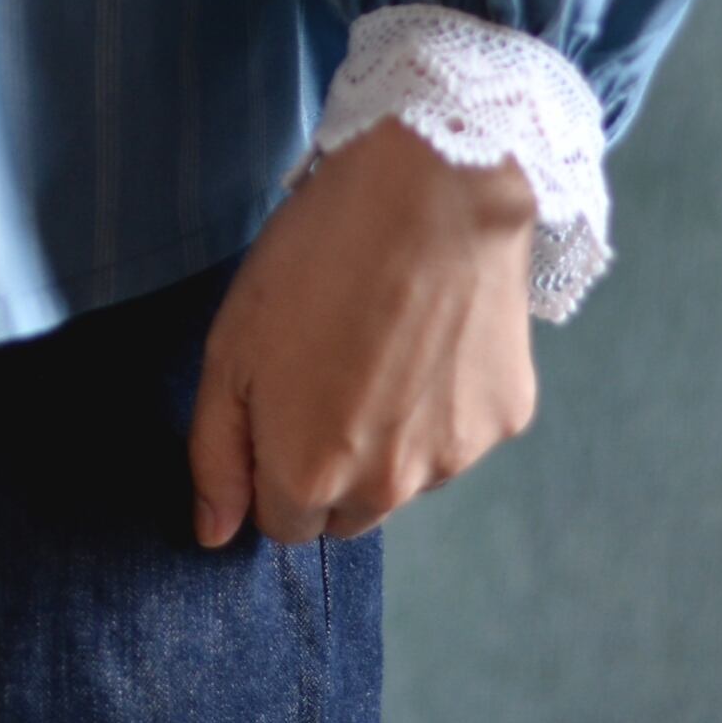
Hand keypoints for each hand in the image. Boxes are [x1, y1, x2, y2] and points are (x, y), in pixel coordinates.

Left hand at [187, 120, 539, 546]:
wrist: (433, 189)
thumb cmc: (316, 259)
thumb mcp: (230, 347)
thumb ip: (216, 452)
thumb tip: (214, 532)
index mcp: (310, 476)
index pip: (282, 525)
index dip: (271, 467)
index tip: (279, 403)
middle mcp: (388, 488)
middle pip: (346, 513)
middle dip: (329, 467)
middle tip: (329, 372)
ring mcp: (455, 457)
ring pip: (406, 478)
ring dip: (389, 439)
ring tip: (383, 343)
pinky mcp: (507, 419)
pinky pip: (459, 435)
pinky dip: (443, 404)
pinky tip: (434, 334)